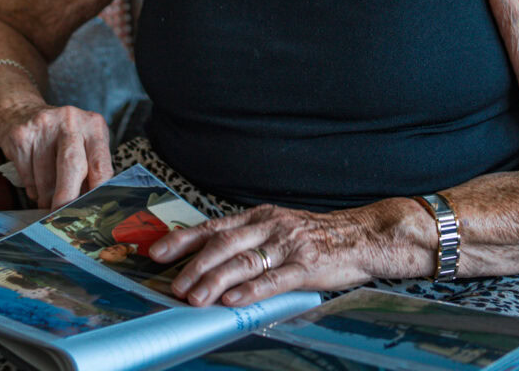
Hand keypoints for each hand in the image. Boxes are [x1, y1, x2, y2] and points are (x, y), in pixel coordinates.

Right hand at [0, 102, 112, 208]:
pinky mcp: (21, 136)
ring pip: (46, 176)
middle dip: (68, 198)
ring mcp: (43, 126)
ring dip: (47, 197)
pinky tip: (34, 183)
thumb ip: (90, 169)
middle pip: (73, 167)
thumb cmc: (58, 135)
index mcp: (93, 125)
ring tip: (47, 200)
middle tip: (63, 217)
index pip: (101, 165)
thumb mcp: (82, 142)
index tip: (92, 214)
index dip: (97, 194)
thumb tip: (93, 207)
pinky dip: (32, 188)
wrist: (19, 109)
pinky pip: (27, 175)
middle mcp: (70, 121)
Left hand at [147, 203, 399, 306]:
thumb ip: (247, 239)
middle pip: (223, 245)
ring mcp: (289, 245)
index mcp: (259, 216)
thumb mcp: (277, 227)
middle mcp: (270, 226)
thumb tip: (205, 257)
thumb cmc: (315, 236)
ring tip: (195, 299)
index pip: (213, 227)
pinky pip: (275, 279)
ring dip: (215, 281)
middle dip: (194, 266)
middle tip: (173, 286)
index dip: (183, 240)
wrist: (362, 236)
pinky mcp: (308, 266)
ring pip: (244, 262)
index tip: (156, 253)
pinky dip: (252, 291)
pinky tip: (234, 301)